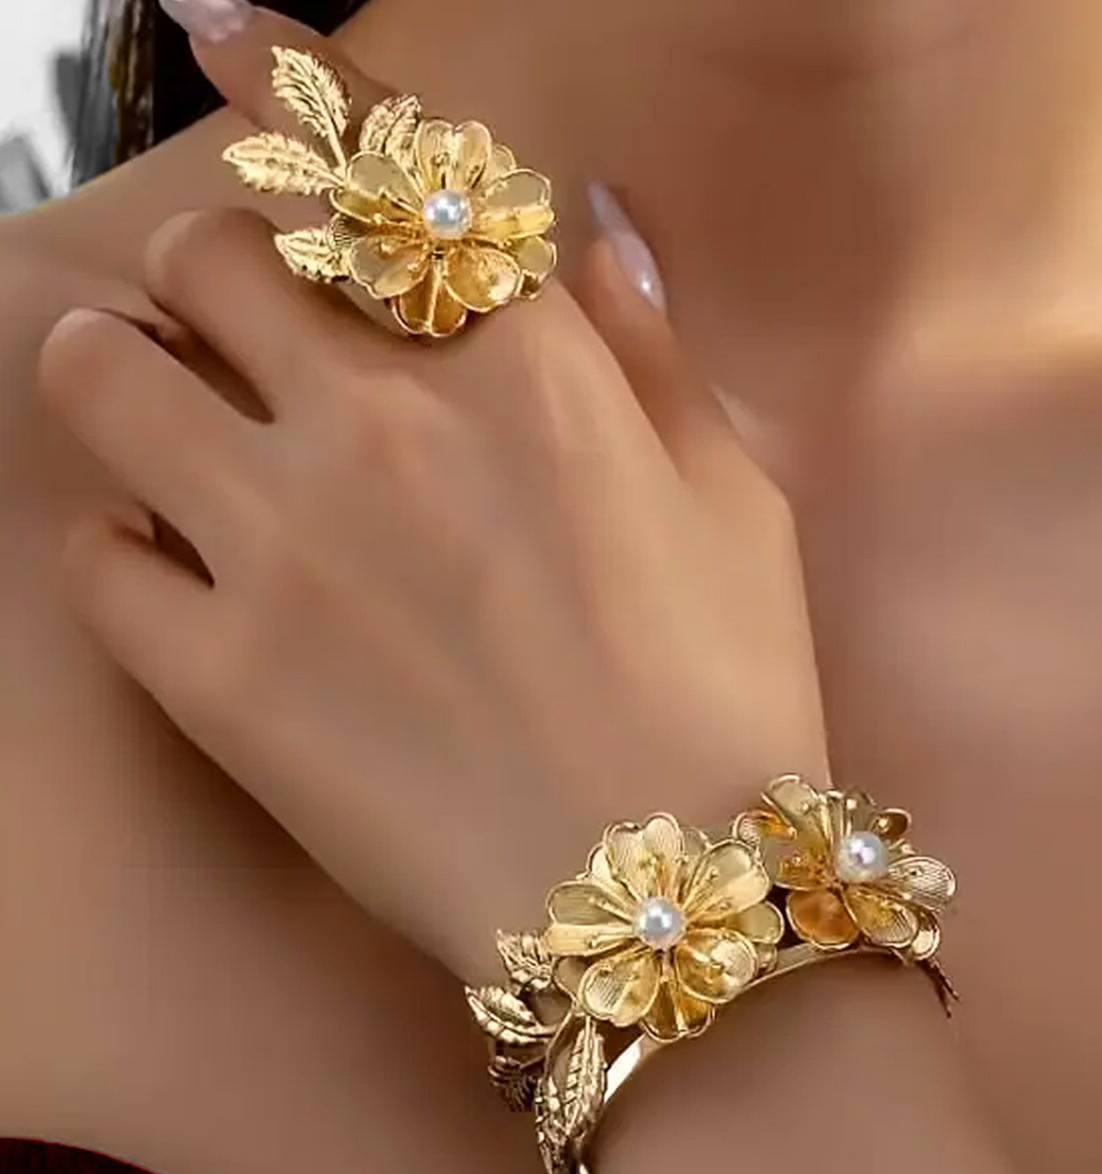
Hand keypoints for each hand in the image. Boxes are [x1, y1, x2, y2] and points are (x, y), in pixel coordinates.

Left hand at [37, 17, 826, 980]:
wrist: (661, 895)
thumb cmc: (726, 691)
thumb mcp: (739, 501)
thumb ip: (655, 346)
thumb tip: (597, 218)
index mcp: (527, 369)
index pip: (387, 175)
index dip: (290, 81)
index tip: (215, 19)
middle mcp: (387, 423)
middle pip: (214, 256)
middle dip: (217, 271)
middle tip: (239, 325)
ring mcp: (287, 547)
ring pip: (108, 373)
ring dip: (120, 365)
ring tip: (156, 405)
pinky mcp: (218, 678)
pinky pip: (99, 558)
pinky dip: (126, 548)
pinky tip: (179, 573)